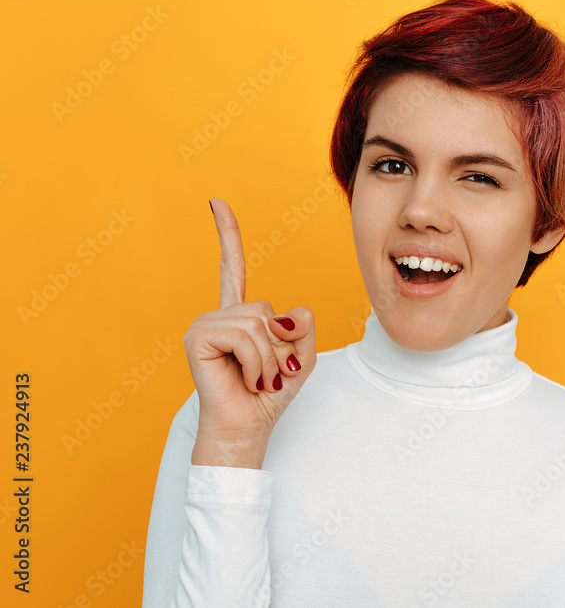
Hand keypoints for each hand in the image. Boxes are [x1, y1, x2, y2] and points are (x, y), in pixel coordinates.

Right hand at [182, 198, 316, 467]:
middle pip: (266, 307)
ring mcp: (205, 325)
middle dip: (279, 346)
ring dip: (268, 359)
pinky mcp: (197, 339)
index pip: (233, 267)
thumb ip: (302, 326)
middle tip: (267, 374)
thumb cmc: (271, 394)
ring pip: (257, 323)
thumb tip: (280, 315)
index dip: (227, 234)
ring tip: (258, 379)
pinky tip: (246, 379)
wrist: (249, 427)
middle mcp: (219, 315)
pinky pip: (244, 337)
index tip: (216, 201)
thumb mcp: (301, 355)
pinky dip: (256, 362)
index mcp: (241, 315)